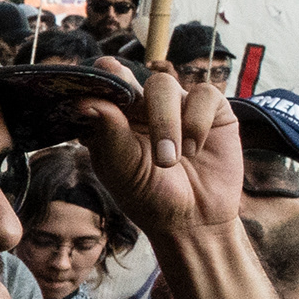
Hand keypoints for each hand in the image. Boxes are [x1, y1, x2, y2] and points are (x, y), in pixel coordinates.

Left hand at [71, 62, 242, 250]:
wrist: (196, 220)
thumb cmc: (150, 196)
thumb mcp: (123, 170)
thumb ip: (108, 134)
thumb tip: (87, 101)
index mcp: (113, 118)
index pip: (101, 85)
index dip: (98, 78)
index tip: (96, 78)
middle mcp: (142, 106)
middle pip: (130, 79)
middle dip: (129, 95)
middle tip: (129, 112)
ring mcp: (177, 103)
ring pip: (163, 84)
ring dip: (165, 123)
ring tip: (169, 161)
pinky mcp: (211, 108)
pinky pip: (204, 94)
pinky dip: (197, 123)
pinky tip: (194, 151)